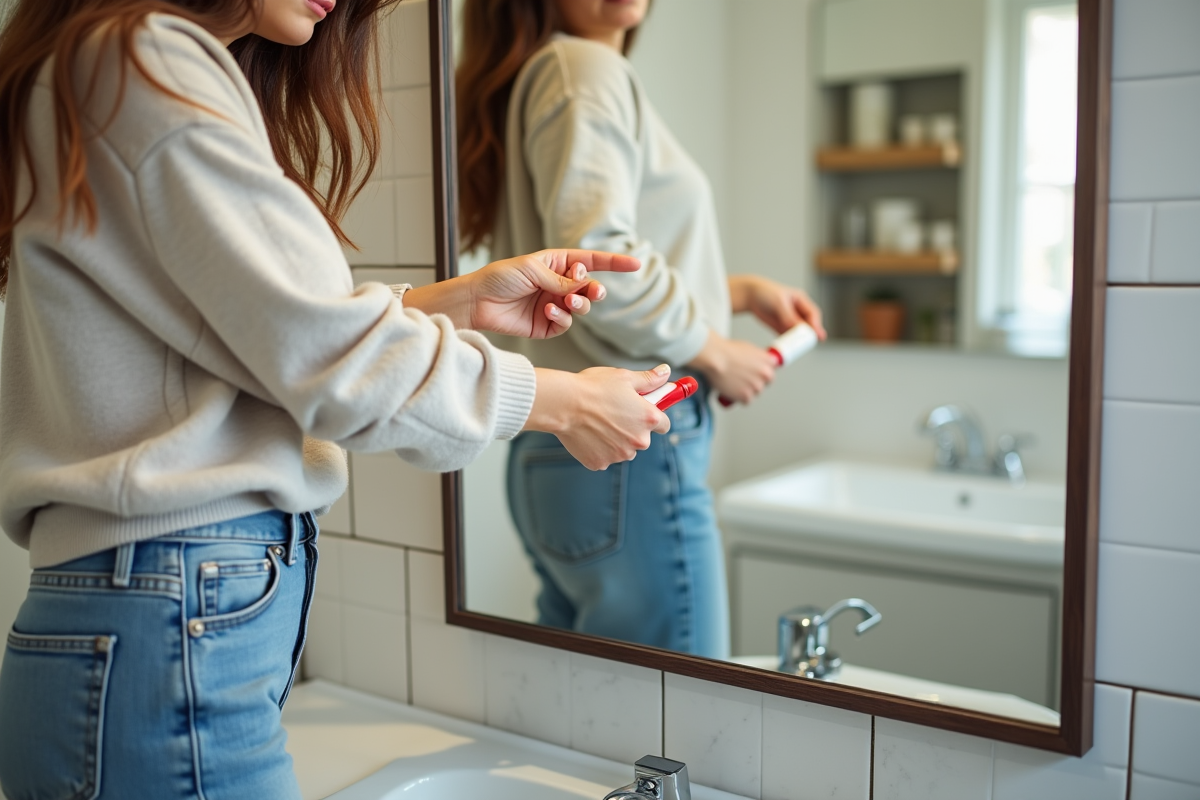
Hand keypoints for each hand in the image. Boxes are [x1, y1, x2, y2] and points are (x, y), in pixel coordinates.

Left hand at [469, 249, 639, 337]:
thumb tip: (583, 284)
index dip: (615, 262)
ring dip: (579, 303)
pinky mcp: (547, 325)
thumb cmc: (500, 277)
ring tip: (565, 300)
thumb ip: (561, 279)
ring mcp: (555, 305)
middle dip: (595, 289)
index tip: (636, 264)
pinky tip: (548, 310)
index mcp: (557, 263)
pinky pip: (566, 323)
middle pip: (591, 287)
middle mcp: (559, 284)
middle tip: (593, 291)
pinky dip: (561, 317)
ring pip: (582, 307)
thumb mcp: (533, 269)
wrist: (477, 302)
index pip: (592, 261)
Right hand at [524, 365, 671, 469]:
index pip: (664, 425)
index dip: (655, 417)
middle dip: (632, 428)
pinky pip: (604, 456)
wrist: (563, 404)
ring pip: (623, 449)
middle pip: (642, 439)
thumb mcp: (624, 377)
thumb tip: (665, 372)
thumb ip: (649, 379)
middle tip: (614, 413)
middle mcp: (638, 441)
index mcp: (648, 418)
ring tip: (598, 422)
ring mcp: (619, 454)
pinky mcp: (600, 463)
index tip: (645, 412)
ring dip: (616, 440)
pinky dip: (598, 447)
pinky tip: (588, 433)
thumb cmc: (593, 388)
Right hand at [687, 331, 776, 405]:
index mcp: (768, 361)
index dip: (761, 372)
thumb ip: (756, 357)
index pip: (772, 370)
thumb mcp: (747, 348)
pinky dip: (739, 398)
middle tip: (743, 379)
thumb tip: (756, 362)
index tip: (756, 373)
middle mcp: (765, 374)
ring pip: (756, 393)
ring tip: (734, 384)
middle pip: (765, 383)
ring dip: (747, 391)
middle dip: (756, 382)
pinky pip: (746, 401)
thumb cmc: (726, 350)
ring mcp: (757, 386)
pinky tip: (732, 391)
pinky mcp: (746, 396)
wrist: (715, 357)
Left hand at [729, 275, 826, 339]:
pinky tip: (787, 348)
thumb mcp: (779, 302)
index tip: (817, 334)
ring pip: (798, 333)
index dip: (816, 324)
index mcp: (800, 300)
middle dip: (809, 335)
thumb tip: (799, 328)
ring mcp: (790, 320)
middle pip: (808, 325)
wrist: (750, 295)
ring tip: (797, 348)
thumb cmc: (765, 293)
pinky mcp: (781, 327)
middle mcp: (797, 311)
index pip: (812, 313)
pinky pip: (787, 337)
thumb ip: (789, 315)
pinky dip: (788, 343)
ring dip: (799, 341)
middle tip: (810, 344)